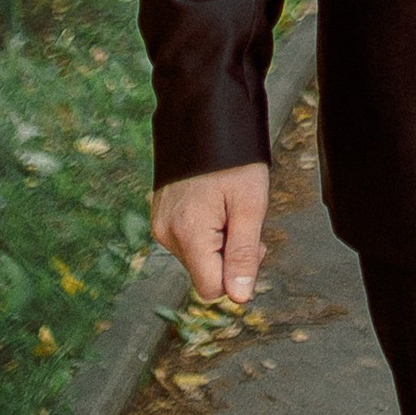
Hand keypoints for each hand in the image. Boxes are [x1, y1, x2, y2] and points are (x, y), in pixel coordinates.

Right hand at [151, 162, 270, 305]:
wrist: (206, 117)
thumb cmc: (234, 159)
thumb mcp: (250, 205)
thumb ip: (243, 254)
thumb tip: (240, 297)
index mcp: (188, 234)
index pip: (211, 288)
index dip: (237, 275)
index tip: (253, 245)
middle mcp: (167, 234)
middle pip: (205, 272)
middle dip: (229, 255)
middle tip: (245, 220)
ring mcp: (161, 224)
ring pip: (197, 256)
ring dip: (219, 241)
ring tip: (230, 206)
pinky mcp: (161, 216)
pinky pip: (188, 239)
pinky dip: (206, 230)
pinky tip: (216, 204)